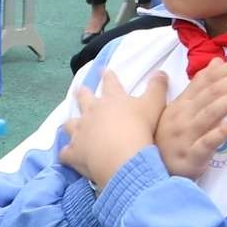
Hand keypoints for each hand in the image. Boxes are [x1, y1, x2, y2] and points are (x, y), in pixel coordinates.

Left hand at [58, 70, 167, 186]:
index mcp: (112, 100)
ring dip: (70, 123)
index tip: (103, 69)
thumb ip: (157, 87)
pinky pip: (66, 152)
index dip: (107, 76)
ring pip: (70, 124)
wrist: (123, 156)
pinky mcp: (75, 152)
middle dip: (82, 93)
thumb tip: (160, 71)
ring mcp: (80, 132)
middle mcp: (92, 112)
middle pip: (84, 99)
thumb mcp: (154, 104)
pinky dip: (67, 153)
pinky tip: (67, 155)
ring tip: (69, 122)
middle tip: (79, 89)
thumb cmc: (140, 128)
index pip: (110, 83)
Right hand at [156, 56, 226, 179]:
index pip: (207, 80)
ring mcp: (187, 135)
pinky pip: (208, 142)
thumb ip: (198, 85)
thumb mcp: (181, 108)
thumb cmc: (171, 138)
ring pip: (210, 113)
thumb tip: (216, 62)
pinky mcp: (192, 156)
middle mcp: (184, 115)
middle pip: (212, 93)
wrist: (152, 172)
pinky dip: (223, 131)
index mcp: (183, 103)